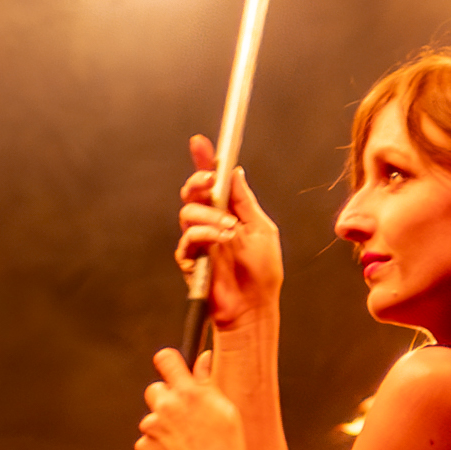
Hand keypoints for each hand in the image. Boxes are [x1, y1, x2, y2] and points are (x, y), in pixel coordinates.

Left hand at [136, 346, 244, 449]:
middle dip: (165, 401)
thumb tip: (203, 358)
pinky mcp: (143, 449)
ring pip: (152, 421)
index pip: (166, 359)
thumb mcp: (225, 411)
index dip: (168, 363)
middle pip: (155, 390)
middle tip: (183, 420)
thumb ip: (208, 382)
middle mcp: (166, 406)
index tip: (171, 370)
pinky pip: (147, 444)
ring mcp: (152, 428)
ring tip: (185, 448)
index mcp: (189, 393)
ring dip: (163, 430)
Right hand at [172, 134, 285, 336]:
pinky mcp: (190, 259)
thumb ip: (244, 201)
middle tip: (210, 182)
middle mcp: (211, 222)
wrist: (254, 306)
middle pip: (193, 192)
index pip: (214, 181)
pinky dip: (205, 235)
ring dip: (210, 216)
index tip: (200, 143)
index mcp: (229, 212)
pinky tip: (221, 240)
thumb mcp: (261, 228)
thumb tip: (234, 173)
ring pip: (189, 212)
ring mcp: (199, 240)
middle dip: (199, 182)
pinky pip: (189, 238)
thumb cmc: (261, 272)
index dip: (205, 161)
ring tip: (230, 230)